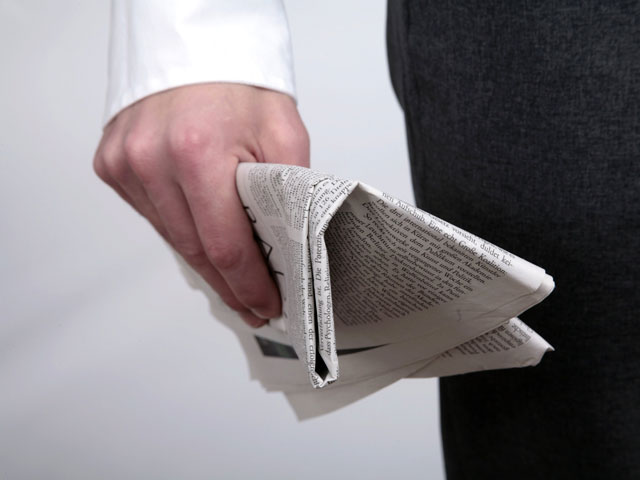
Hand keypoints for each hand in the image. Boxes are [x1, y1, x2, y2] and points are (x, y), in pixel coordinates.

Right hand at [93, 83, 309, 326]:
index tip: (264, 306)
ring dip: (204, 258)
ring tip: (234, 276)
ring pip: (171, 237)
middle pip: (194, 250)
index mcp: (197, 152)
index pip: (225, 247)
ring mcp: (125, 163)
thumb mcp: (284, 133)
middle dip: (228, 284)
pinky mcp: (112, 164)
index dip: (248, 286)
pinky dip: (180, 227)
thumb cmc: (240, 83)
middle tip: (251, 306)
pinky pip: (152, 214)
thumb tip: (291, 245)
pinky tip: (201, 231)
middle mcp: (151, 160)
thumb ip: (291, 192)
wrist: (197, 45)